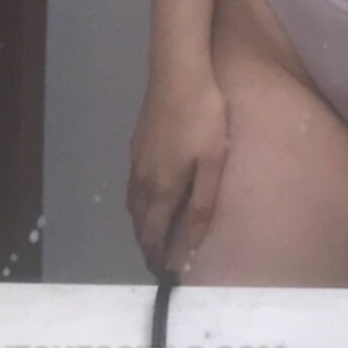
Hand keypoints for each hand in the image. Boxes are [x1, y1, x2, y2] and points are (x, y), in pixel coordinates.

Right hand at [127, 73, 230, 276]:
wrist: (178, 72)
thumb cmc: (202, 116)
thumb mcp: (213, 161)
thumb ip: (203, 204)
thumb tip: (192, 243)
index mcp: (162, 189)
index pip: (153, 234)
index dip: (157, 257)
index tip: (162, 275)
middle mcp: (143, 180)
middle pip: (139, 222)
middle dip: (147, 244)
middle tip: (157, 258)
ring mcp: (136, 159)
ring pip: (134, 203)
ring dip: (141, 223)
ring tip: (152, 232)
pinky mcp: (137, 141)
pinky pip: (134, 183)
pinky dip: (139, 200)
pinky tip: (150, 192)